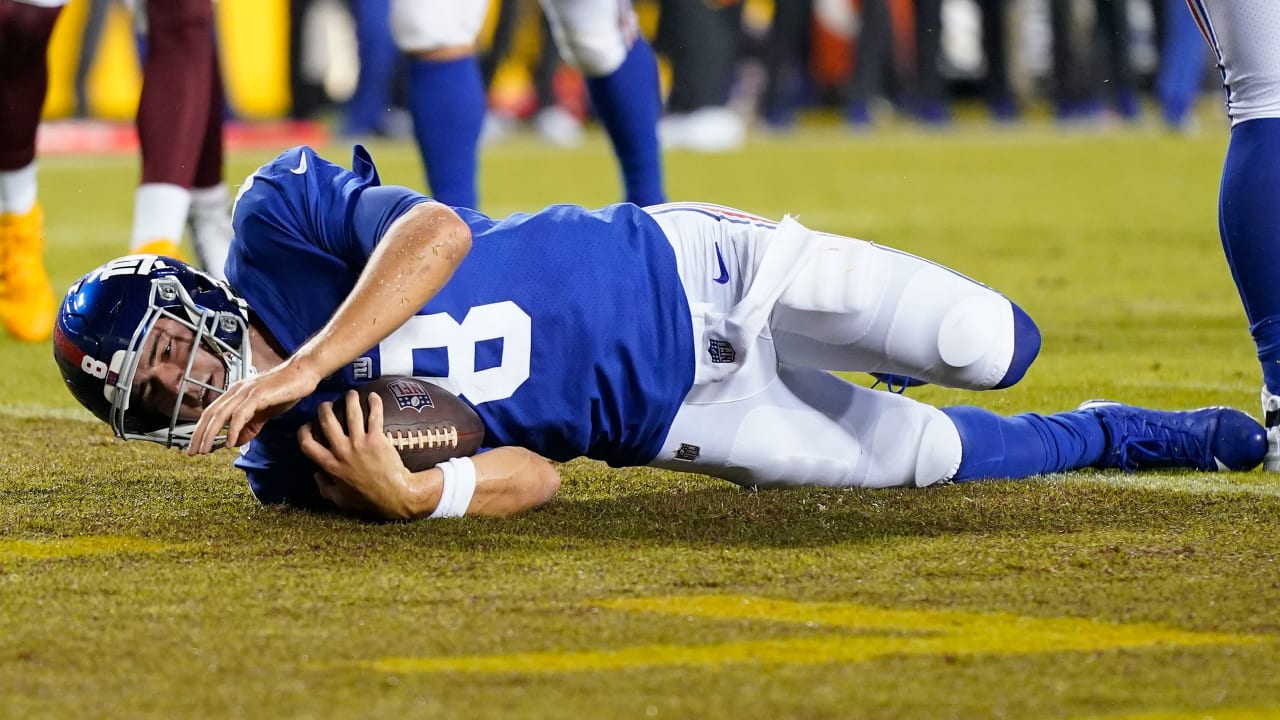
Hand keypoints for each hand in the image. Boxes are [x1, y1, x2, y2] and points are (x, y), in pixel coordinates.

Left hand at [186, 359, 321, 454]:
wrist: (304, 372)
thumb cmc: (287, 389)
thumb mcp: (265, 412)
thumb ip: (251, 426)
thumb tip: (237, 441)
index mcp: (236, 393)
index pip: (212, 412)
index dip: (201, 429)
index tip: (195, 446)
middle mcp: (237, 390)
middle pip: (210, 414)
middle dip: (199, 434)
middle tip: (192, 452)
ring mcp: (246, 391)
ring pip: (221, 414)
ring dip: (210, 434)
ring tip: (205, 450)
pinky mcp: (258, 395)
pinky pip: (240, 414)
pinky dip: (232, 429)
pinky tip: (230, 442)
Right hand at [297, 391, 417, 519]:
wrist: (393, 496)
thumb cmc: (367, 499)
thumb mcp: (339, 500)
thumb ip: (324, 488)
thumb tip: (316, 474)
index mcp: (330, 465)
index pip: (307, 444)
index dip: (304, 431)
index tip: (308, 425)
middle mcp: (342, 450)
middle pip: (327, 421)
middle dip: (325, 408)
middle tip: (328, 404)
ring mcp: (360, 443)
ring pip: (351, 412)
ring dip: (350, 399)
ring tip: (351, 394)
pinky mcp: (377, 439)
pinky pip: (375, 415)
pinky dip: (374, 403)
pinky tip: (374, 396)